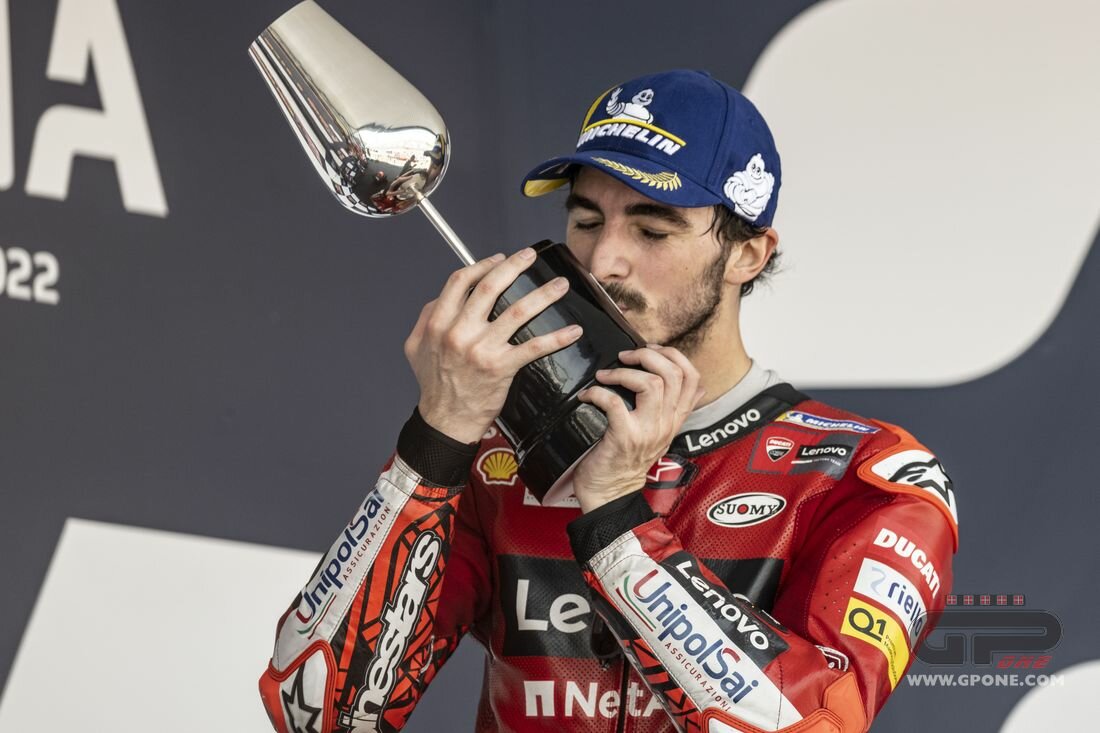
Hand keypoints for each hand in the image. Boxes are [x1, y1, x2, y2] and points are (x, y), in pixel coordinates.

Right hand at [404, 248, 583, 443]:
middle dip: (515, 265)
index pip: (461, 281)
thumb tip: (444, 298)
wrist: (445, 422)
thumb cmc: (434, 386)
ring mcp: (482, 349)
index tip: (499, 258)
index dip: (482, 264)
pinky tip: (573, 330)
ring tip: (560, 285)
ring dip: (544, 294)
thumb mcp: (416, 348)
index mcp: (439, 323)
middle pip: (491, 286)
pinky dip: (557, 337)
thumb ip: (427, 318)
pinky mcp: (502, 367)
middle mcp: (459, 332)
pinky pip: (534, 347)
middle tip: (531, 256)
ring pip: (518, 311)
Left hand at [572, 345, 702, 512]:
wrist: (610, 495)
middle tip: (624, 357)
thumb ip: (677, 410)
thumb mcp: (660, 434)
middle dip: (647, 355)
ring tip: (605, 375)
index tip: (648, 350)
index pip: (692, 376)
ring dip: (623, 372)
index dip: (672, 354)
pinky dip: (598, 392)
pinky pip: (615, 403)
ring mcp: (647, 431)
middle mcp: (666, 423)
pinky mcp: (624, 438)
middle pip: (672, 374)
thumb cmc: (625, 461)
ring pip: (650, 384)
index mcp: (675, 419)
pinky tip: (588, 395)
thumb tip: (700, 388)